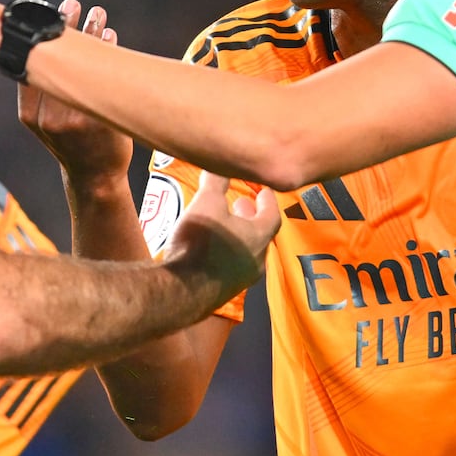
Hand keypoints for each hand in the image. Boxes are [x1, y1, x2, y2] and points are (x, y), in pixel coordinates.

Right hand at [19, 0, 132, 179]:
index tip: (44, 14)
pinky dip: (108, 55)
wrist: (94, 176)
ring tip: (99, 14)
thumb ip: (40, 92)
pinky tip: (113, 37)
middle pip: (55, 62)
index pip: (30, 67)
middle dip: (64, 30)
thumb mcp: (43, 121)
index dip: (38, 38)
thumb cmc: (70, 142)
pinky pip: (105, 81)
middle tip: (72, 4)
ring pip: (81, 68)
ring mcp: (74, 122)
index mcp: (30, 114)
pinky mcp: (100, 124)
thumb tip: (44, 45)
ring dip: (91, 36)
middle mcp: (48, 118)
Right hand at [165, 172, 279, 298]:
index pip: (272, 215)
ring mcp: (242, 279)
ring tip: (225, 225)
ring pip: (247, 253)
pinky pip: (232, 267)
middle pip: (261, 235)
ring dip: (239, 237)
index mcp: (259, 236)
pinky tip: (211, 249)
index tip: (263, 191)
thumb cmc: (201, 242)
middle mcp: (257, 260)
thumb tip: (219, 163)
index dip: (268, 201)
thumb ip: (216, 181)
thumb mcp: (206, 202)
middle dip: (252, 218)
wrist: (183, 290)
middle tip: (242, 205)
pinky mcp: (225, 292)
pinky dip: (227, 253)